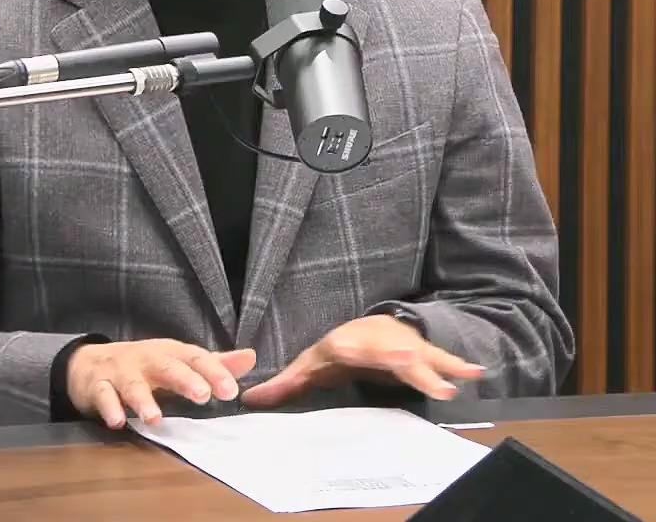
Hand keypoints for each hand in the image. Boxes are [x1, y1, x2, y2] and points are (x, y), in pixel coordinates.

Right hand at [66, 339, 257, 427]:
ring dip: (143, 400)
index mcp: (169, 353)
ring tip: (154, 419)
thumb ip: (212, 363)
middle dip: (184, 379)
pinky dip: (109, 407)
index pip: (195, 358)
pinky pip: (102, 395)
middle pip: (166, 366)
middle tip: (202, 395)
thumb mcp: (177, 360)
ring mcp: (120, 372)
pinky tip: (117, 422)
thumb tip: (250, 357)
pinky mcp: (97, 385)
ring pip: (132, 383)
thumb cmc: (142, 366)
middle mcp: (145, 359)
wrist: (88, 364)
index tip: (231, 391)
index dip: (213, 373)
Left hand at [241, 315, 483, 406]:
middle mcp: (375, 342)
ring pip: (418, 358)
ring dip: (432, 371)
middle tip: (406, 363)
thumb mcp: (311, 365)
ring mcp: (402, 346)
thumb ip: (285, 384)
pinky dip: (458, 366)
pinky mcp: (423, 354)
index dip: (347, 348)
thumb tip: (249, 399)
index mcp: (344, 345)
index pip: (344, 346)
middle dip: (396, 359)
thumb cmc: (339, 351)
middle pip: (385, 352)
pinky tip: (477, 373)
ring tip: (447, 388)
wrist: (373, 326)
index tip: (347, 350)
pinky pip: (442, 360)